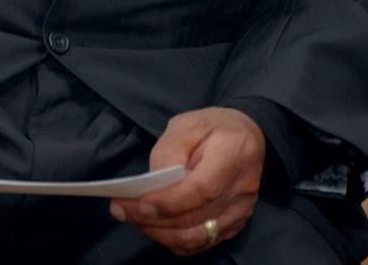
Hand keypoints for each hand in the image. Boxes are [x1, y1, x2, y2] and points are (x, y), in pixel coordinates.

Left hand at [108, 107, 264, 256]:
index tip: (139, 203)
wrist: (246, 136)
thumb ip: (169, 152)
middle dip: (154, 220)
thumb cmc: (212, 127)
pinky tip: (156, 228)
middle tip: (121, 212)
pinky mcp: (236, 223)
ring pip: (199, 237)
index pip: (202, 189)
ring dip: (162, 234)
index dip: (169, 201)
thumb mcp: (186, 125)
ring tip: (135, 220)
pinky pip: (204, 242)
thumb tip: (153, 186)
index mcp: (232, 155)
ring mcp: (241, 210)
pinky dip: (177, 241)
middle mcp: (241, 189)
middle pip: (196, 218)